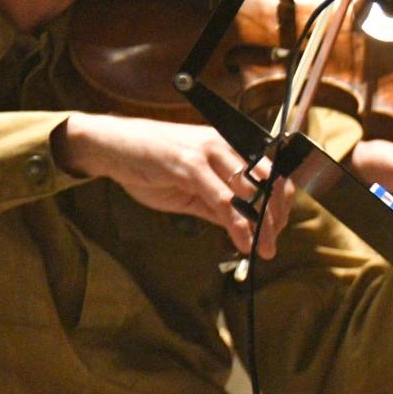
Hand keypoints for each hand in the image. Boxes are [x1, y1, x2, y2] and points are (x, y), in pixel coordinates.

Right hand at [53, 113, 294, 255]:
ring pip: (250, 192)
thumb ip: (216, 203)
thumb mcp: (191, 185)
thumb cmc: (150, 162)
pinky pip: (223, 200)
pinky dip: (237, 224)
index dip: (280, 201)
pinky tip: (243, 242)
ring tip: (265, 248)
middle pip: (268, 183)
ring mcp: (209, 153)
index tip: (279, 226)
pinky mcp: (190, 166)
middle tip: (274, 242)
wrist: (111, 145)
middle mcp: (225, 145)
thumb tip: (242, 226)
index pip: (271, 173)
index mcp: (229, 146)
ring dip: (262, 225)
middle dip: (276, 216)